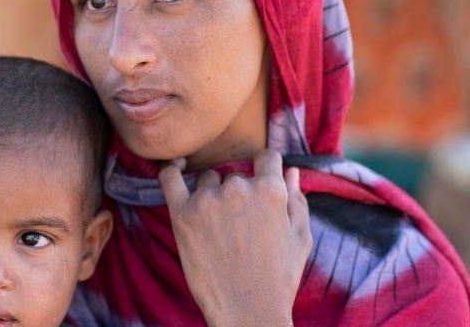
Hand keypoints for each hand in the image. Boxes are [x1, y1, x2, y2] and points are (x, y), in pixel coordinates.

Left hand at [158, 149, 310, 326]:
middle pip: (235, 176)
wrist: (247, 311)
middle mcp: (238, 189)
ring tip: (220, 228)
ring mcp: (207, 200)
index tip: (261, 178)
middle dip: (240, 194)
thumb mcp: (300, 238)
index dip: (266, 167)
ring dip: (213, 193)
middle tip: (241, 227)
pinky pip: (169, 177)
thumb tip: (292, 170)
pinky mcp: (182, 214)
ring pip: (208, 180)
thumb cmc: (279, 278)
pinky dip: (172, 168)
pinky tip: (177, 167)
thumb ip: (297, 199)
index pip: (267, 158)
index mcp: (271, 190)